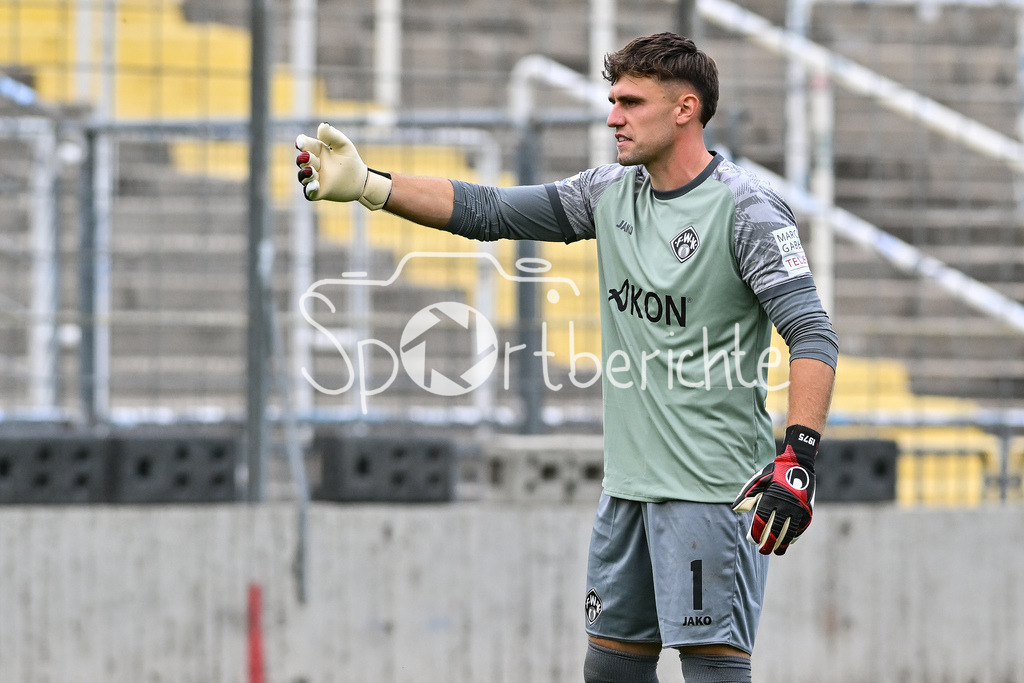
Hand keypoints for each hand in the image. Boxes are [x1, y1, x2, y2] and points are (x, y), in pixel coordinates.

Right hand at [294, 122, 391, 208]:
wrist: (360, 181)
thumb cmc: (350, 160)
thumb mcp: (344, 146)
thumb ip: (333, 136)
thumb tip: (322, 126)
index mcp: (317, 151)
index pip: (305, 145)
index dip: (302, 143)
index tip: (301, 143)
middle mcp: (313, 164)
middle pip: (302, 161)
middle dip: (304, 159)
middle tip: (309, 157)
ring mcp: (314, 179)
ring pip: (302, 177)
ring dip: (305, 174)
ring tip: (312, 171)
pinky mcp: (318, 192)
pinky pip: (309, 192)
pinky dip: (310, 189)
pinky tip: (315, 184)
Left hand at [733, 425, 818, 555]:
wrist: (798, 464)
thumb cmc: (774, 474)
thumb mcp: (758, 480)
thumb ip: (747, 495)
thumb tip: (736, 509)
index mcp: (771, 498)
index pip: (761, 521)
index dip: (757, 533)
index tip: (753, 540)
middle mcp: (785, 505)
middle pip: (776, 530)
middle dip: (769, 543)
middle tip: (763, 551)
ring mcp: (798, 509)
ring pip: (790, 531)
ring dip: (783, 544)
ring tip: (777, 551)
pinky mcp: (808, 510)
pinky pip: (801, 527)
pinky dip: (795, 536)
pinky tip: (789, 542)